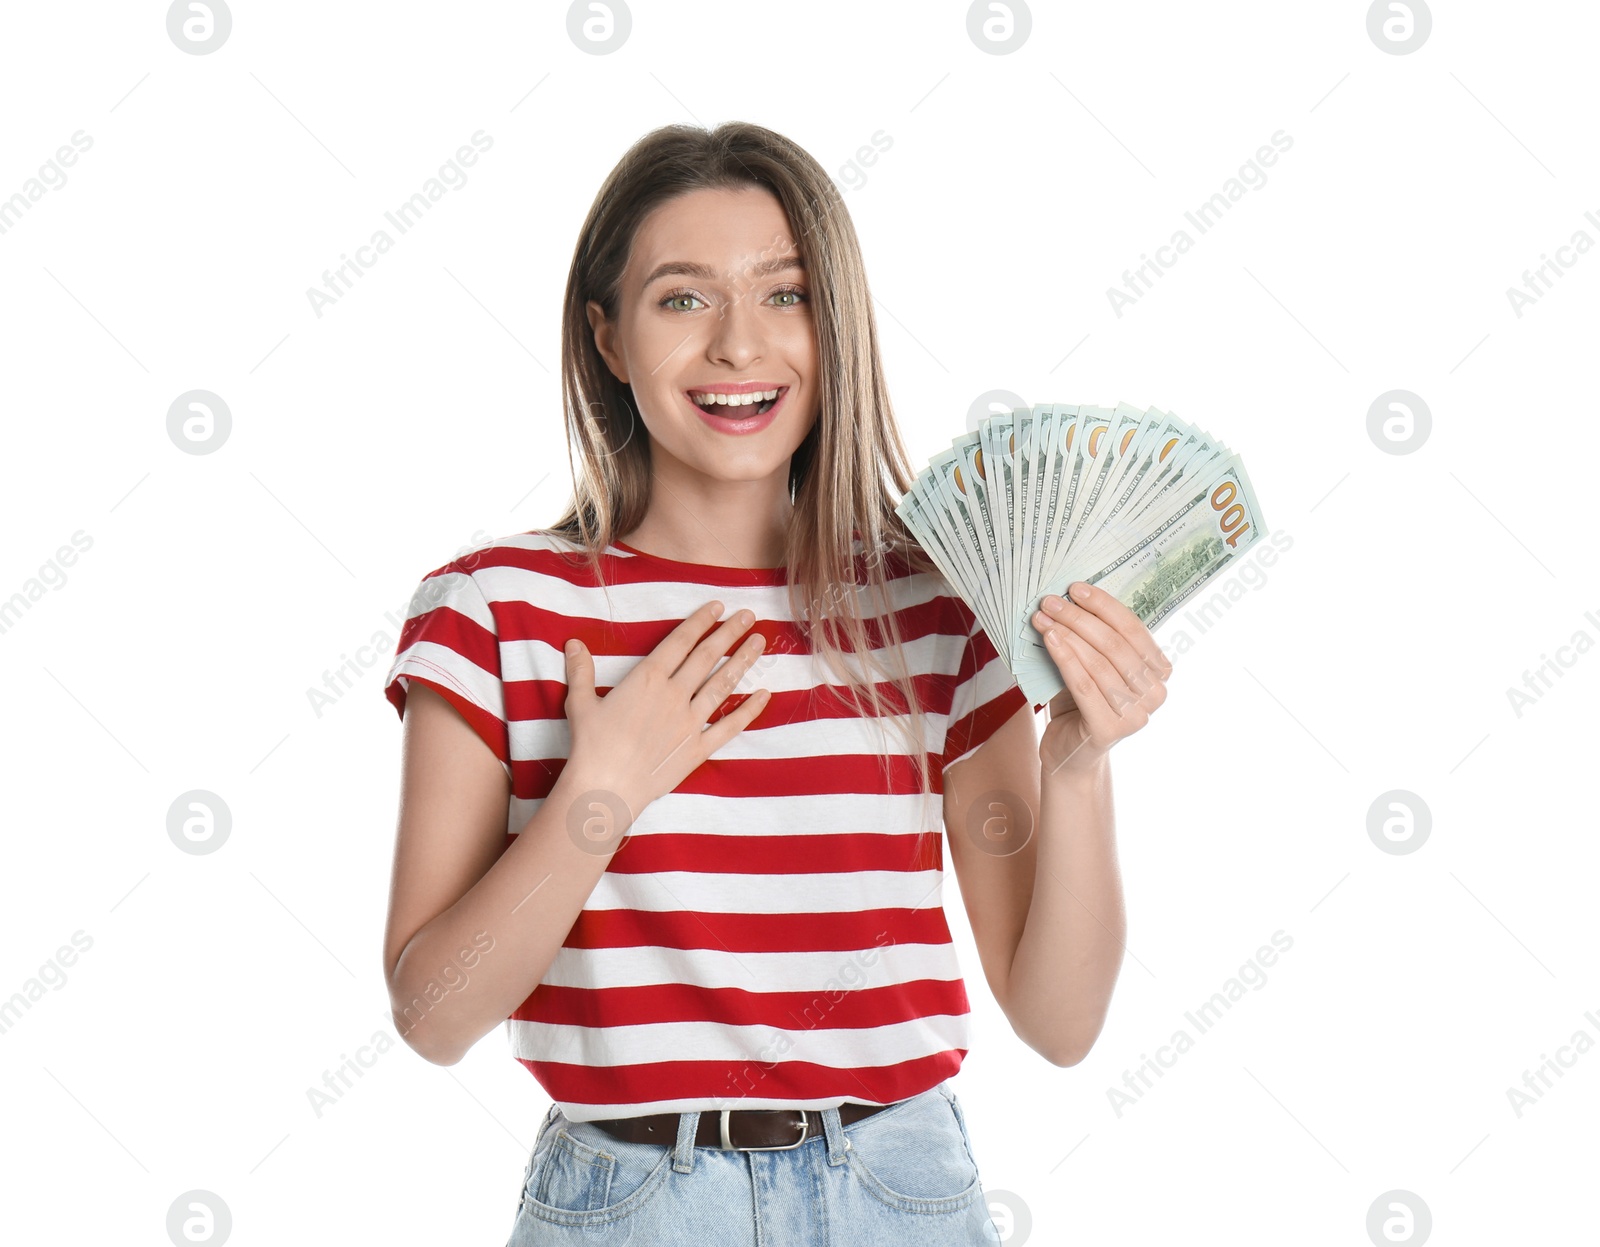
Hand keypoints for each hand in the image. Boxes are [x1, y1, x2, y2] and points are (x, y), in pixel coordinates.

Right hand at [562, 600, 768, 822]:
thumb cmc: (590, 746)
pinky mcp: (698, 749)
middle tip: (749, 614)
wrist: (605, 788)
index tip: (718, 606)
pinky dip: (750, 711)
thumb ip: (581, 670)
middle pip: (708, 657)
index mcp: (647, 679)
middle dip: (730, 632)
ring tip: (760, 641)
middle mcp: (674, 695)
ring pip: (723, 685)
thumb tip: (573, 642)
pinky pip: (730, 727)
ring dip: (743, 661)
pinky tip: (765, 695)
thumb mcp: (581, 702)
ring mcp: (689, 722)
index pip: (680, 641)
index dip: (700, 621)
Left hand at [1031, 581, 1171, 777]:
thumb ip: (1095, 639)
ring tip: (1042, 617)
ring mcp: (1136, 715)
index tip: (1075, 588)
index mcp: (1159, 672)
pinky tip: (1049, 639)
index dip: (1104, 606)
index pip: (1133, 629)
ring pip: (1098, 663)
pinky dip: (1065, 657)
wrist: (1069, 753)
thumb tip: (1073, 597)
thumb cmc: (1081, 704)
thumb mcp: (1093, 666)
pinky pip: (1084, 684)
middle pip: (1114, 645)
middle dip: (1080, 618)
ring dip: (1067, 634)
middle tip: (1051, 601)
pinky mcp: (1110, 729)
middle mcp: (1155, 694)